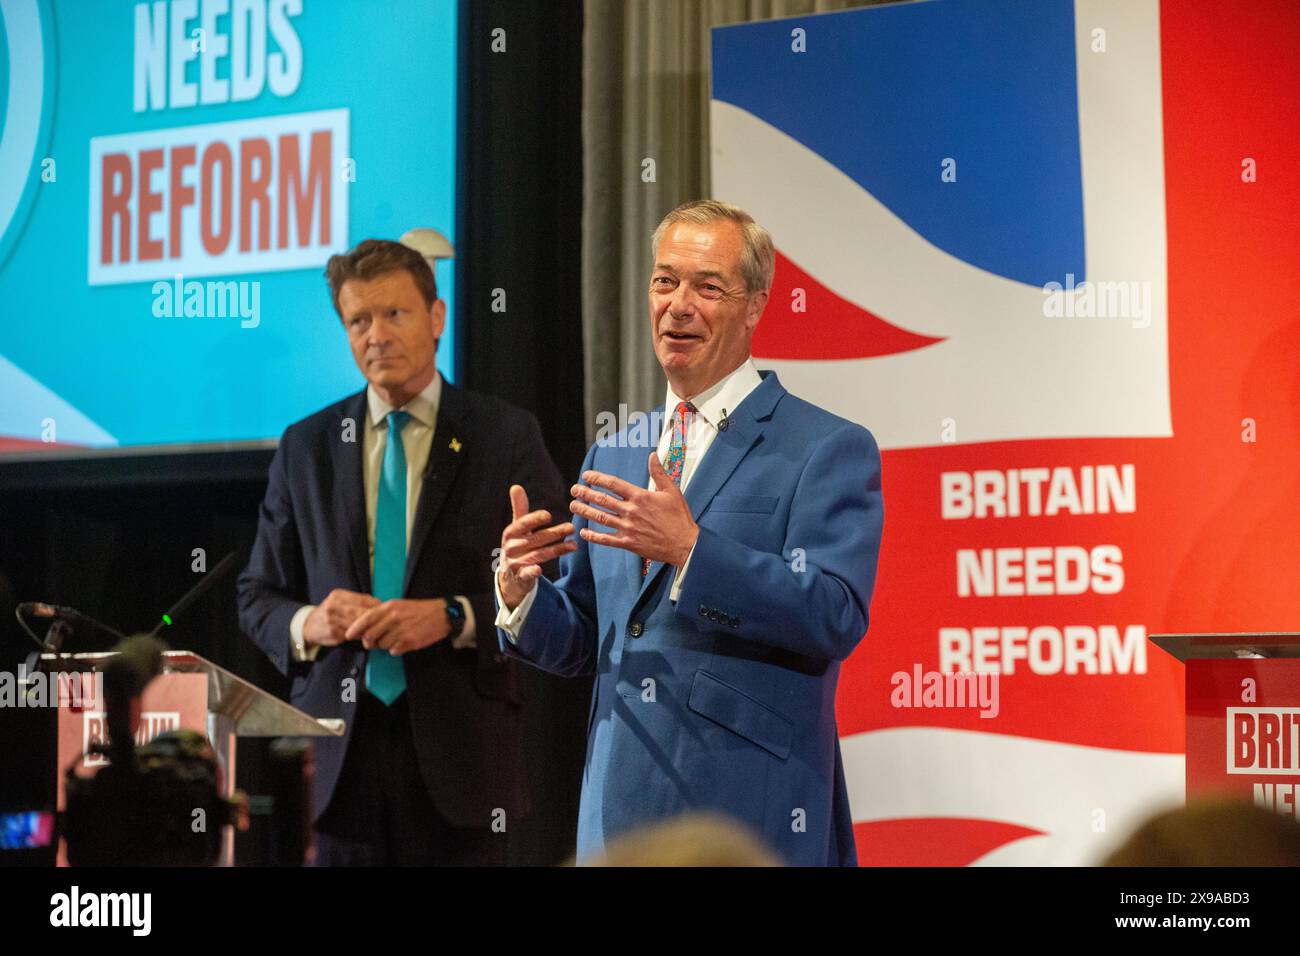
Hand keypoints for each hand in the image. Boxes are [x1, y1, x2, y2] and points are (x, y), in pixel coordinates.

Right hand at [303, 589, 380, 646]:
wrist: (308, 625)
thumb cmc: (331, 612)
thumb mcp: (340, 601)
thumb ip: (358, 601)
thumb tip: (381, 604)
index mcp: (338, 596)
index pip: (363, 600)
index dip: (376, 606)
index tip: (386, 611)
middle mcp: (334, 607)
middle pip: (361, 613)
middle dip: (374, 618)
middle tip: (385, 622)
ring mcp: (332, 621)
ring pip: (358, 625)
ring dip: (369, 628)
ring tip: (379, 629)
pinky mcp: (333, 634)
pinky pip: (352, 635)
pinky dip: (361, 636)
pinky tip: (367, 636)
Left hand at [344, 598, 451, 655]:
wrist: (441, 615)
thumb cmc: (418, 611)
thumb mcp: (398, 605)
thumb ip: (381, 614)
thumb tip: (364, 627)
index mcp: (390, 607)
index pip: (366, 618)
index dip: (355, 628)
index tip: (349, 635)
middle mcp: (394, 618)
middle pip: (370, 635)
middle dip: (369, 641)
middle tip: (374, 641)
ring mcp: (401, 630)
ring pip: (381, 645)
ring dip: (385, 645)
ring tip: (396, 638)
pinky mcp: (409, 641)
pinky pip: (393, 651)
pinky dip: (396, 649)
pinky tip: (404, 642)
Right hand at [498, 485, 575, 610]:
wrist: (509, 576)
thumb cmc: (517, 545)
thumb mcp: (516, 528)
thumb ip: (519, 508)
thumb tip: (516, 486)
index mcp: (511, 533)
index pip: (523, 524)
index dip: (534, 519)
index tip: (548, 515)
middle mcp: (512, 547)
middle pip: (536, 539)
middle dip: (554, 533)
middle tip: (572, 527)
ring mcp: (515, 562)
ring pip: (538, 555)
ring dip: (556, 550)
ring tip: (574, 545)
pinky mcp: (520, 576)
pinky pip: (526, 574)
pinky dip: (532, 572)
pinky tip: (539, 570)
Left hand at [570, 452, 698, 567]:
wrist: (685, 545)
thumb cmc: (679, 518)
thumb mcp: (672, 491)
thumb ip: (659, 473)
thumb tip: (652, 455)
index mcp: (641, 496)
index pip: (613, 484)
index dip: (597, 478)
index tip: (587, 475)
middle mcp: (631, 511)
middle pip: (603, 499)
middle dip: (585, 493)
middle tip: (574, 489)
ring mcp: (628, 528)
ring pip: (601, 518)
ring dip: (585, 511)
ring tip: (573, 505)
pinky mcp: (629, 543)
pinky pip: (606, 540)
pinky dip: (593, 536)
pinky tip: (584, 532)